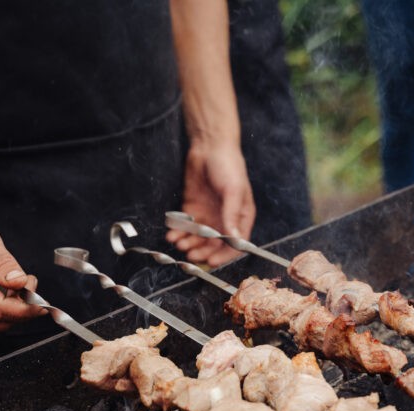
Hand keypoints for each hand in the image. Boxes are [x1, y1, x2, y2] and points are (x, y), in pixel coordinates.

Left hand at [166, 140, 254, 266]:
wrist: (210, 146)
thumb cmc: (229, 166)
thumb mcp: (234, 190)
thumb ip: (233, 215)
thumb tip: (235, 238)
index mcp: (241, 217)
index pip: (235, 244)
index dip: (223, 255)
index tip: (211, 261)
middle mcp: (225, 220)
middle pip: (214, 245)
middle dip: (202, 251)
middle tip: (190, 254)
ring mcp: (208, 216)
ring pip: (198, 239)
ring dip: (188, 244)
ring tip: (178, 243)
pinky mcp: (192, 209)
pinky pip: (186, 227)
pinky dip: (179, 232)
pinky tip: (172, 234)